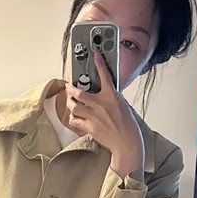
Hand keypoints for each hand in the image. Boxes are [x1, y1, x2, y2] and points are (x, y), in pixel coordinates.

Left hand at [66, 54, 144, 179]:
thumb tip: (105, 92)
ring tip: (70, 102)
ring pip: (73, 106)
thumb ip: (112, 97)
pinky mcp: (89, 127)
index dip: (99, 63)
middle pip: (78, 93)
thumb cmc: (127, 125)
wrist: (126, 142)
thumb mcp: (123, 105)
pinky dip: (72, 118)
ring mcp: (93, 116)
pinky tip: (74, 117)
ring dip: (69, 103)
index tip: (95, 55)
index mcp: (112, 96)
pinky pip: (74, 120)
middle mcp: (100, 104)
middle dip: (70, 89)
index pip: (105, 75)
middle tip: (69, 87)